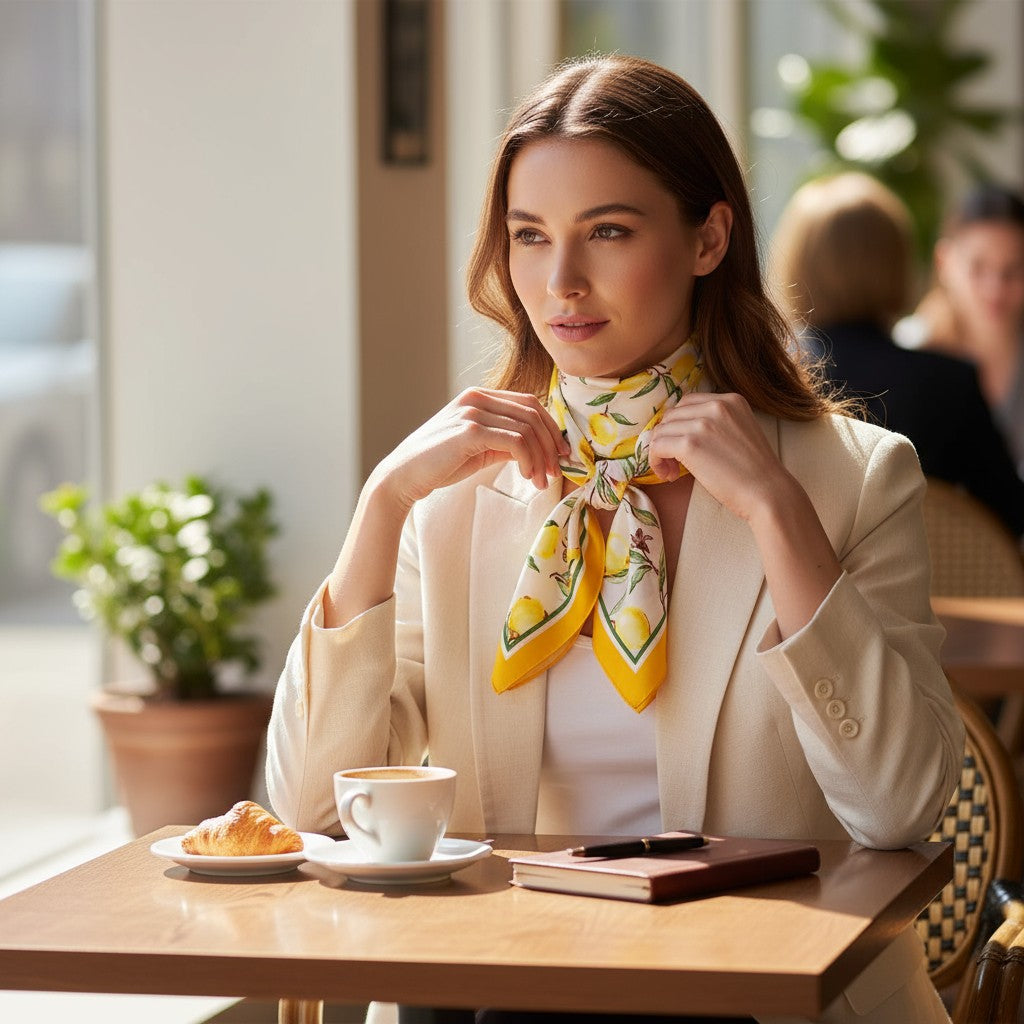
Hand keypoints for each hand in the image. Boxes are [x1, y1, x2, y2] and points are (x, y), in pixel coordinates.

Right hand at [375, 388, 569, 510]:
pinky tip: (527, 476)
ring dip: (541, 457)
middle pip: (533, 413)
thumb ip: (505, 441)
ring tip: (541, 480)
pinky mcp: (470, 431)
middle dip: (551, 445)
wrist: (404, 475)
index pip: (529, 403)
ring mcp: (473, 412)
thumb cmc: (439, 464)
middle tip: (556, 471)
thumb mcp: (478, 448)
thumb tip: (538, 448)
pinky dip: (528, 459)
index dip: (551, 428)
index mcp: (479, 397)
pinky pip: (515, 441)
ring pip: (527, 428)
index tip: (561, 454)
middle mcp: (477, 398)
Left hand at [647, 392, 790, 522]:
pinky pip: (657, 446)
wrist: (769, 493)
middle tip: (674, 462)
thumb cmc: (754, 472)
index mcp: (730, 400)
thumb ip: (715, 424)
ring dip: (661, 451)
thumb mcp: (739, 432)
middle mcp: (716, 405)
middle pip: (671, 416)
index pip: (687, 403)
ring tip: (672, 471)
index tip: (681, 446)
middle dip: (667, 437)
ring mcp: (702, 423)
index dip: (678, 425)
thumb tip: (678, 431)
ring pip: (661, 431)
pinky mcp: (690, 444)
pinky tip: (669, 475)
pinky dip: (656, 461)